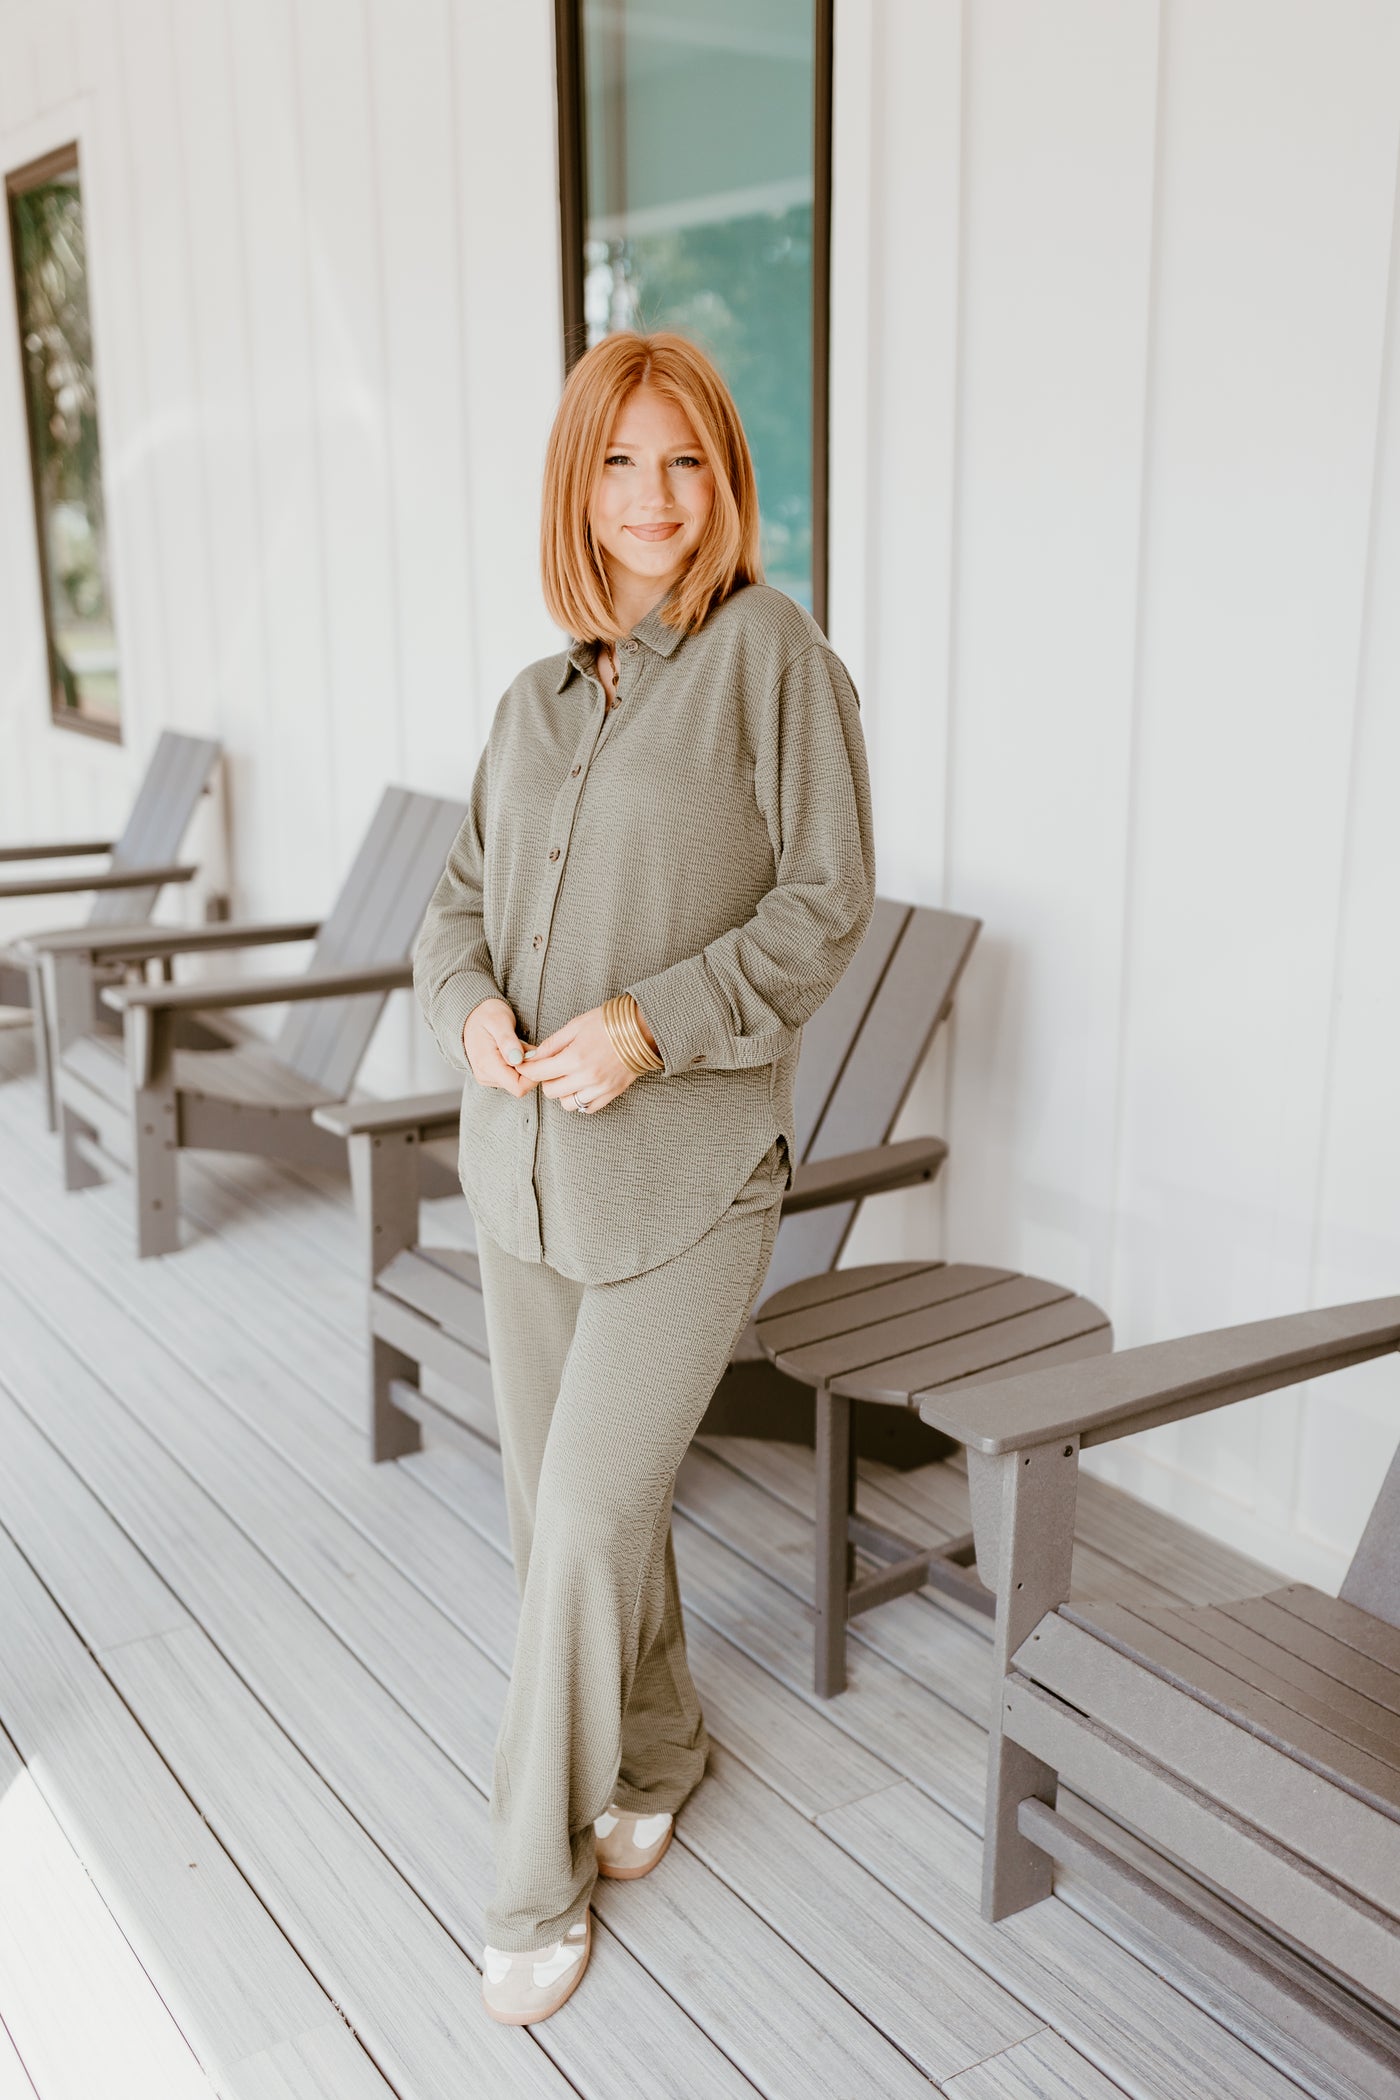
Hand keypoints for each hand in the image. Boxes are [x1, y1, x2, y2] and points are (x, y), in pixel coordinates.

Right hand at [462, 997, 530, 1094]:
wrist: (471, 1014)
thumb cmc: (486, 1014)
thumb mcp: (499, 1021)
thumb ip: (508, 1041)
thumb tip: (517, 1059)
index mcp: (487, 1064)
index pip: (518, 1087)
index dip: (533, 1074)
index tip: (537, 1055)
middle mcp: (485, 1075)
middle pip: (519, 1086)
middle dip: (530, 1069)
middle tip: (530, 1047)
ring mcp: (487, 1077)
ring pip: (517, 1082)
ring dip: (525, 1066)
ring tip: (520, 1046)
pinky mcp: (490, 1075)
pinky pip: (512, 1077)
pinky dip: (519, 1065)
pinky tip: (516, 1051)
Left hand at [515, 1001, 654, 1112]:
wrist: (642, 1029)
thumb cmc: (608, 1023)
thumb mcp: (575, 1026)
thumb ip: (552, 1044)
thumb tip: (533, 1057)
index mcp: (574, 1058)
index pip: (539, 1072)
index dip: (527, 1069)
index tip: (524, 1065)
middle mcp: (586, 1077)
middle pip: (551, 1091)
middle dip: (546, 1080)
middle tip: (551, 1068)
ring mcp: (600, 1088)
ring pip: (568, 1104)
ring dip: (563, 1092)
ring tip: (568, 1077)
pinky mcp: (612, 1094)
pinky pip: (587, 1108)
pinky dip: (580, 1100)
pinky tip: (582, 1086)